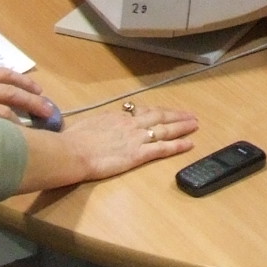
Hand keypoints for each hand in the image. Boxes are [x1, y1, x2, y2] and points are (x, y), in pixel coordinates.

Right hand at [19, 105, 199, 192]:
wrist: (72, 151)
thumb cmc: (72, 141)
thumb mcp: (84, 126)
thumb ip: (94, 127)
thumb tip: (91, 129)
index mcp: (116, 117)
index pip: (141, 112)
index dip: (156, 112)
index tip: (164, 112)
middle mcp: (130, 124)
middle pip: (158, 116)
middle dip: (175, 115)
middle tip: (189, 115)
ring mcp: (136, 138)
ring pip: (165, 129)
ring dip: (182, 126)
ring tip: (195, 124)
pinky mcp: (139, 154)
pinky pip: (163, 148)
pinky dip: (178, 145)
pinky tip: (190, 143)